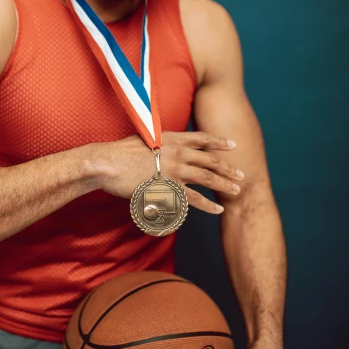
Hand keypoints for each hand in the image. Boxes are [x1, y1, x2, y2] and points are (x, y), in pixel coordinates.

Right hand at [94, 130, 244, 213]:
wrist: (108, 163)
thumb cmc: (119, 152)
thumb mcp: (142, 138)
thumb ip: (158, 143)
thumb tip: (161, 148)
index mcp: (171, 138)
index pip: (201, 139)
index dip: (219, 142)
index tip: (232, 146)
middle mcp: (178, 153)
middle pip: (210, 160)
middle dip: (227, 168)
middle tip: (241, 174)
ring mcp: (175, 170)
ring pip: (207, 179)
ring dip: (224, 185)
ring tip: (236, 191)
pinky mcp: (169, 188)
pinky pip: (194, 199)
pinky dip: (208, 205)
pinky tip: (218, 210)